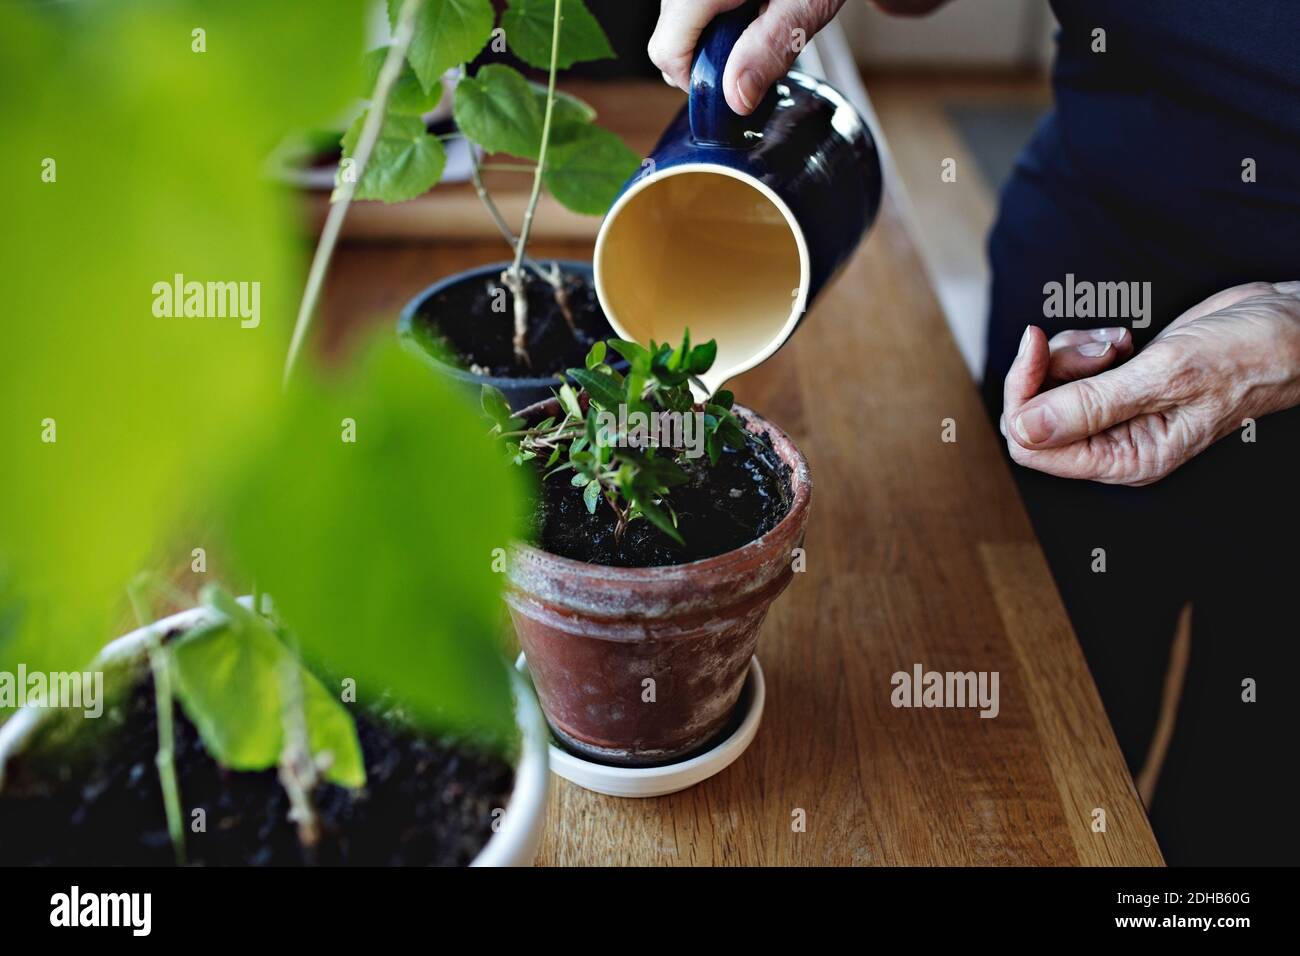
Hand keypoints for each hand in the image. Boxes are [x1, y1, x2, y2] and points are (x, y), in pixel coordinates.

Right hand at [648, 0, 846, 114]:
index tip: (732, 86)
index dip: (698, 80)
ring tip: (761, 14)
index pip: (667, 53)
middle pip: (670, 38)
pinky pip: (692, 4)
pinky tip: (753, 2)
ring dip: (716, 33)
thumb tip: (737, 98)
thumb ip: (768, 51)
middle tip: (757, 45)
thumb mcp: (803, 6)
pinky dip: (717, 12)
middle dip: (709, 56)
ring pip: (680, 21)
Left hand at [1001, 282, 1299, 485]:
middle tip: (1102, 346)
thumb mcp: (1166, 376)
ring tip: (1121, 342)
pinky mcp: (1118, 386)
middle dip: (1052, 367)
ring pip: (1049, 386)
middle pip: (1033, 414)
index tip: (1038, 343)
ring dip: (1072, 352)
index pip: (1030, 445)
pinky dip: (1087, 345)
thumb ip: (1091, 405)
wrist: (1287, 327)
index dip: (1023, 394)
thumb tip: (1024, 429)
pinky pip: (1071, 369)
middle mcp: (1114, 444)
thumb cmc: (1247, 356)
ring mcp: (1115, 416)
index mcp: (1124, 459)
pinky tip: (1125, 339)